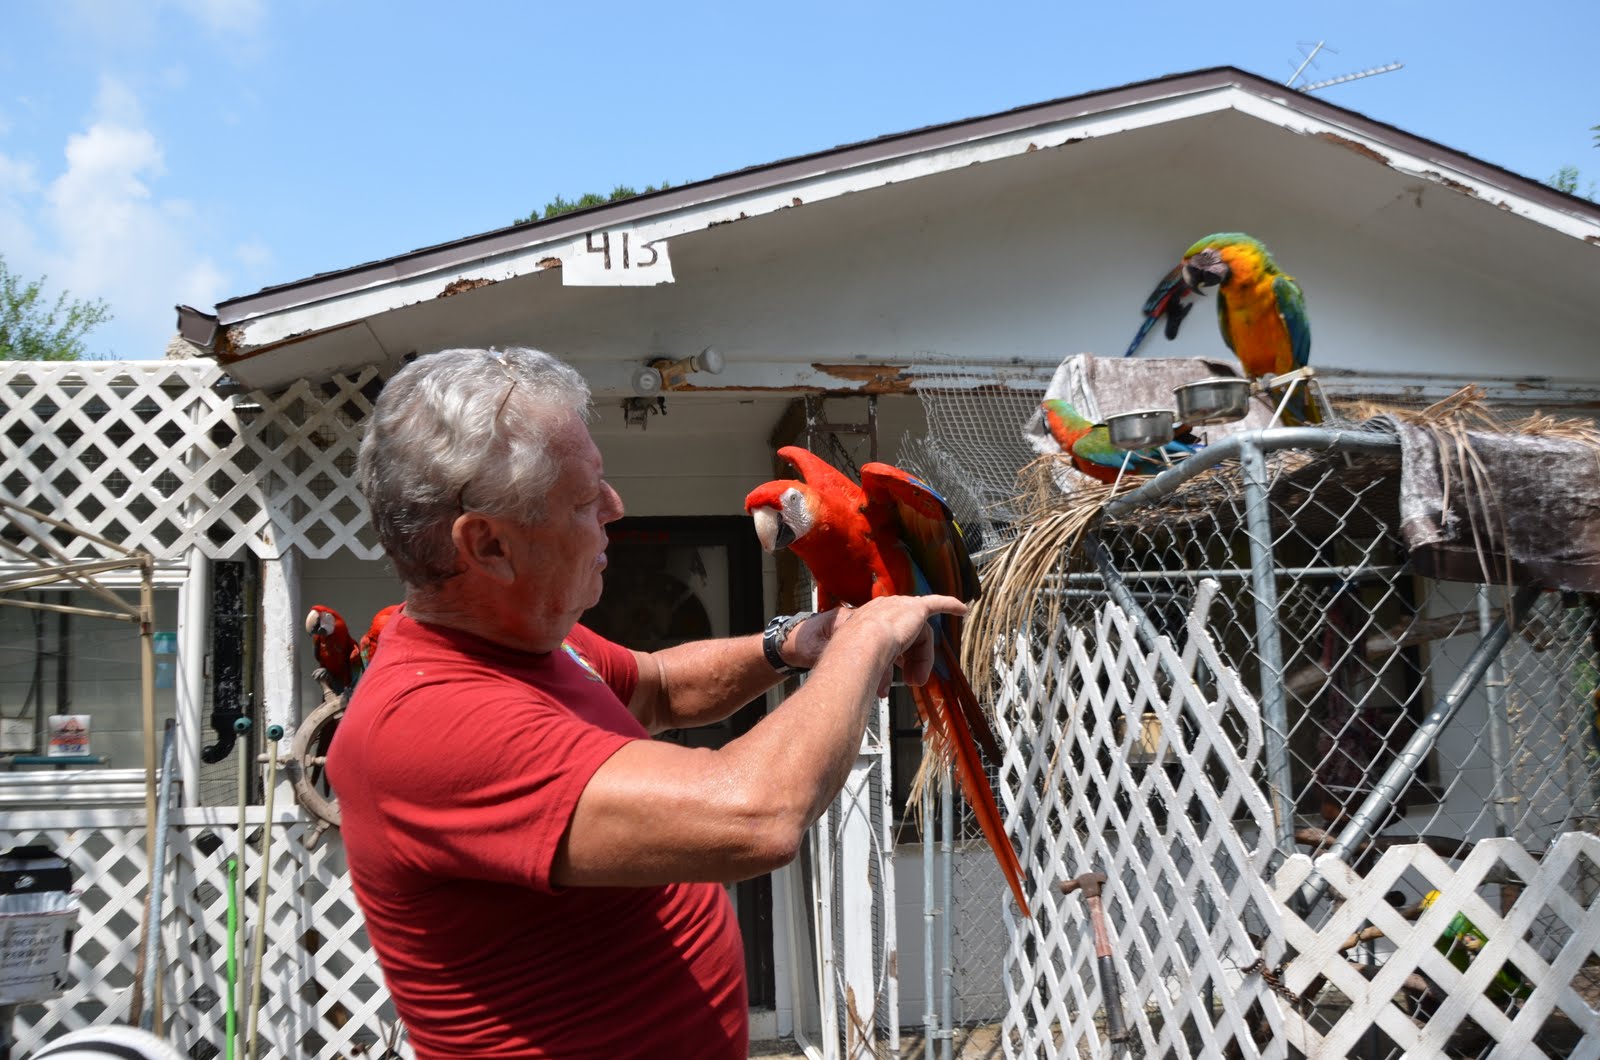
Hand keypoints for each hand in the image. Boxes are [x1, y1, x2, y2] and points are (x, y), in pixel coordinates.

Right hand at [799, 596, 965, 696]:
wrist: (860, 644)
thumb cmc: (855, 655)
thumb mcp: (868, 666)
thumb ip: (879, 672)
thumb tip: (881, 691)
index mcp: (869, 619)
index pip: (890, 637)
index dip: (897, 659)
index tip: (896, 676)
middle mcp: (884, 610)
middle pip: (907, 637)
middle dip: (911, 662)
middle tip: (912, 682)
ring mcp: (900, 607)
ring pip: (920, 635)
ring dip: (923, 659)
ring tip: (921, 679)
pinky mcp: (916, 607)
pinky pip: (936, 603)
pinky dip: (949, 605)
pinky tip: (962, 610)